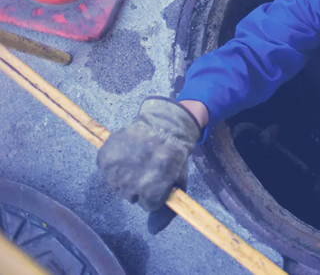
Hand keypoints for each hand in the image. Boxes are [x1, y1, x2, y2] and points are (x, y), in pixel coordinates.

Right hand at [97, 96, 201, 233]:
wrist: (163, 125)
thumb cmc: (174, 155)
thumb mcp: (178, 183)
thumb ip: (166, 211)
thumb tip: (152, 232)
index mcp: (151, 189)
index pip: (148, 204)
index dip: (156, 192)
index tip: (160, 178)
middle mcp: (130, 182)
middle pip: (131, 195)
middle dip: (140, 185)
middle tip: (150, 167)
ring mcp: (114, 170)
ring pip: (118, 185)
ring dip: (127, 175)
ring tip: (139, 159)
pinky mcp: (103, 158)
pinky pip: (106, 170)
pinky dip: (114, 165)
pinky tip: (127, 154)